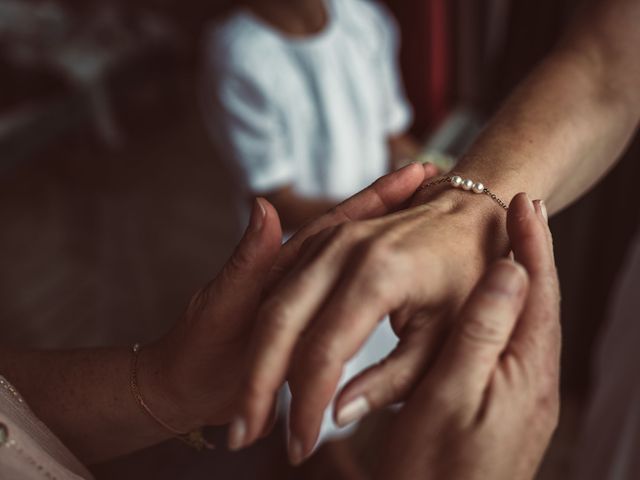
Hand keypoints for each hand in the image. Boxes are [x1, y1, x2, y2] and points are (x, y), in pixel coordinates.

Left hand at [137, 163, 435, 432]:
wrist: (188, 391)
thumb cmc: (198, 345)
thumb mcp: (222, 302)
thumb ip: (247, 260)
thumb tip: (264, 205)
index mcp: (286, 264)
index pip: (339, 222)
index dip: (377, 198)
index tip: (414, 173)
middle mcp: (308, 278)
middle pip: (362, 237)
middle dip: (399, 209)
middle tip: (438, 182)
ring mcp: (316, 305)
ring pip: (364, 274)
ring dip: (398, 243)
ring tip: (436, 219)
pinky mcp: (318, 335)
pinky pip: (361, 315)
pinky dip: (387, 300)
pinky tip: (414, 296)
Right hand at [234, 172, 509, 461]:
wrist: (471, 213)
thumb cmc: (468, 277)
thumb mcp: (446, 338)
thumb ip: (393, 381)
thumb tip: (340, 414)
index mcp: (380, 275)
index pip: (325, 351)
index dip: (307, 406)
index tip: (301, 445)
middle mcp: (344, 250)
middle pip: (280, 323)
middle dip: (258, 384)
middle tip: (248, 434)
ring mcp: (329, 239)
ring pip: (272, 301)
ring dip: (255, 357)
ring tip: (249, 408)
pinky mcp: (323, 238)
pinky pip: (280, 280)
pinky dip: (266, 322)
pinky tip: (257, 357)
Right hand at [378, 193, 559, 479]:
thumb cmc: (435, 466)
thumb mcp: (453, 394)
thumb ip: (483, 330)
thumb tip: (510, 271)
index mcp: (527, 368)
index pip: (538, 290)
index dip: (533, 243)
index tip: (523, 201)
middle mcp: (533, 378)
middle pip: (539, 301)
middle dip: (533, 253)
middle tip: (523, 210)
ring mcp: (517, 392)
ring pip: (523, 320)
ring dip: (520, 277)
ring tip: (511, 243)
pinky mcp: (498, 403)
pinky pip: (506, 340)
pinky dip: (501, 307)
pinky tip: (490, 302)